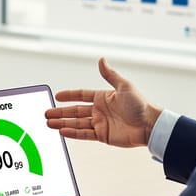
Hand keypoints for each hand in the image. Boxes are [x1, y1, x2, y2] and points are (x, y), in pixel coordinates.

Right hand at [46, 58, 160, 147]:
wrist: (149, 125)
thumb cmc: (140, 105)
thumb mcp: (124, 86)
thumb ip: (109, 74)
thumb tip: (101, 59)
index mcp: (103, 97)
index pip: (81, 95)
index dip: (69, 95)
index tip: (57, 96)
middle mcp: (99, 110)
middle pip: (75, 110)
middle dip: (60, 112)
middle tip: (46, 112)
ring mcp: (100, 123)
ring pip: (76, 123)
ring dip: (62, 123)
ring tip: (49, 123)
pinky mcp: (102, 136)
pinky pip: (84, 134)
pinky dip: (73, 133)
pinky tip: (62, 132)